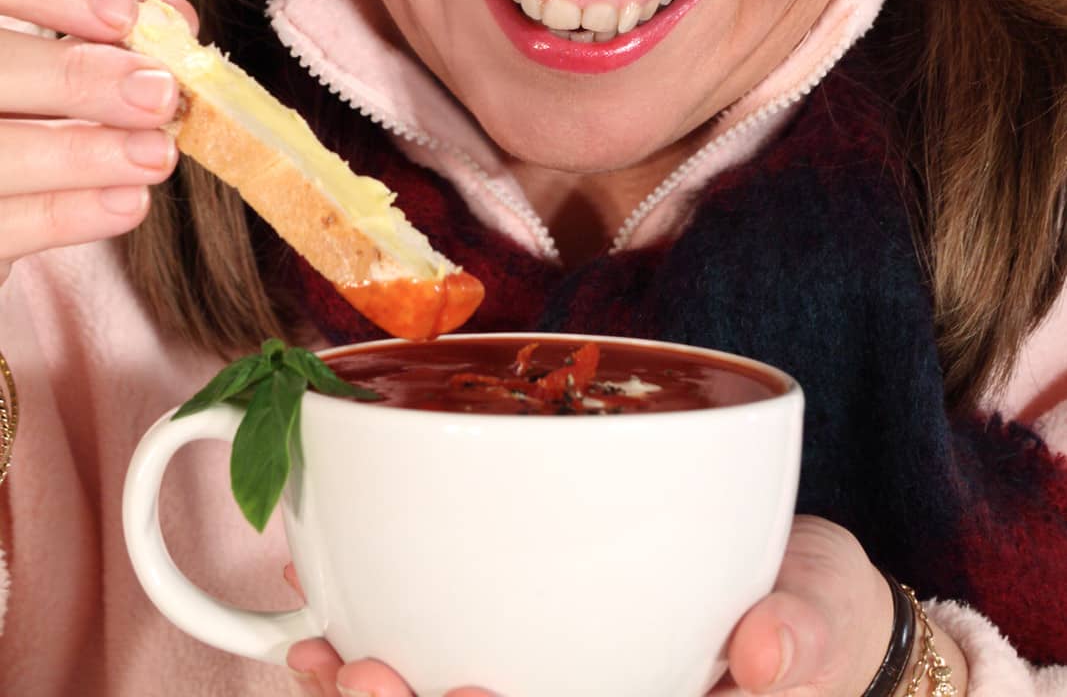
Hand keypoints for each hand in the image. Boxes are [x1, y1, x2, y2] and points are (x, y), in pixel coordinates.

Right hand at [0, 0, 196, 285]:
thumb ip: (96, 33)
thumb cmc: (13, 109)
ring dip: (82, 154)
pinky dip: (66, 213)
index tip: (125, 12)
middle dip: (77, 79)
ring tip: (158, 154)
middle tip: (160, 93)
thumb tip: (174, 18)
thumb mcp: (43, 61)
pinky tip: (128, 201)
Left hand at [284, 516, 967, 695]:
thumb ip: (801, 640)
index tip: (456, 686)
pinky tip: (320, 613)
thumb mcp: (824, 624)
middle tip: (361, 674)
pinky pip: (436, 661)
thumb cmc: (816, 621)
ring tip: (321, 653)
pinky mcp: (523, 651)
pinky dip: (367, 647)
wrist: (800, 594)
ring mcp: (544, 689)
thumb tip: (764, 654)